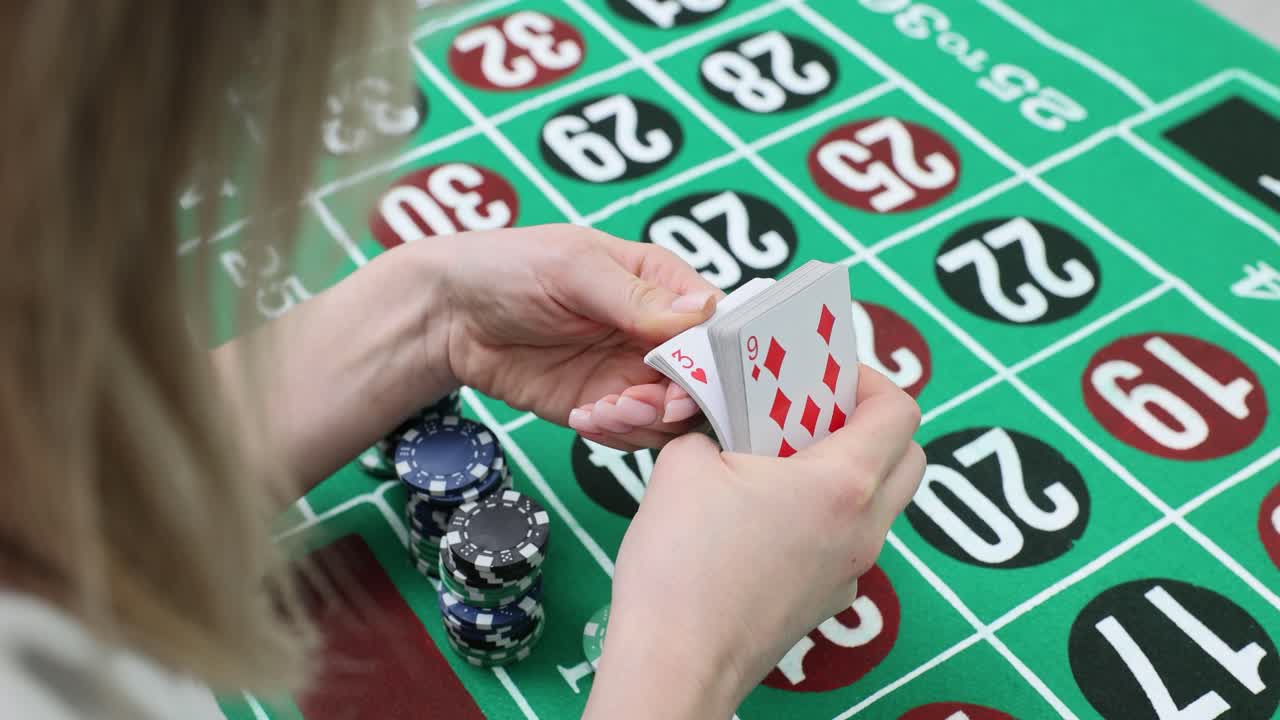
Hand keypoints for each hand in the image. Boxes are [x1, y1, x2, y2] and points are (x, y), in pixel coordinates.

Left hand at [431, 224, 720, 448]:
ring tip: (601, 410)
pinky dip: (617, 436)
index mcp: (662, 284)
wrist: (448, 316)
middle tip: (637, 402)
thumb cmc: (509, 268)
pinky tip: (583, 418)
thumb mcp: (573, 269)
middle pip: (704, 380)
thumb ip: (636, 297)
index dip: (714, 357)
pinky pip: (634, 434)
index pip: (716, 325)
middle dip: (678, 399)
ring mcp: (631, 373)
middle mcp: (656, 333)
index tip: (689, 377)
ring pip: (674, 416)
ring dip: (644, 422)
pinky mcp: (603, 406)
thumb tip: (701, 313)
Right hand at [582, 367, 924, 719]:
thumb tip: (721, 423)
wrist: (674, 663)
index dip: (865, 378)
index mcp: (842, 484)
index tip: (822, 371)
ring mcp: (850, 572)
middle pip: (907, 456)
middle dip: (866, 423)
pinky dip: (821, 516)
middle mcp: (863, 530)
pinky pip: (844, 541)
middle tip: (808, 411)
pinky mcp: (826, 601)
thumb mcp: (686, 462)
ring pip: (877, 502)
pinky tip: (761, 517)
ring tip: (776, 460)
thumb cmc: (681, 565)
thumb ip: (715, 425)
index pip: (900, 409)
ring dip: (843, 470)